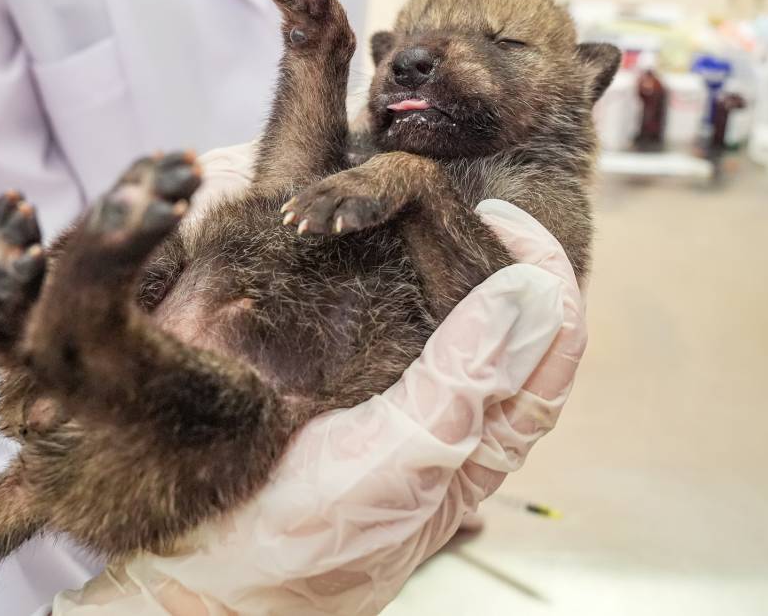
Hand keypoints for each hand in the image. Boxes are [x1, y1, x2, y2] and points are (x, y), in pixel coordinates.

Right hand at [52, 152, 586, 615]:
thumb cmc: (308, 544)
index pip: (553, 332)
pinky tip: (343, 238)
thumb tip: (531, 291)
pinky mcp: (348, 377)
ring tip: (392, 202)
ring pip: (444, 295)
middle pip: (506, 301)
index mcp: (487, 429)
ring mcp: (403, 386)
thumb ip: (466, 384)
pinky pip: (376, 304)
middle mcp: (456, 400)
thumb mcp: (398, 466)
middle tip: (436, 192)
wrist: (213, 575)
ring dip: (428, 242)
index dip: (542, 265)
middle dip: (484, 238)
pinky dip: (369, 261)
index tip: (498, 216)